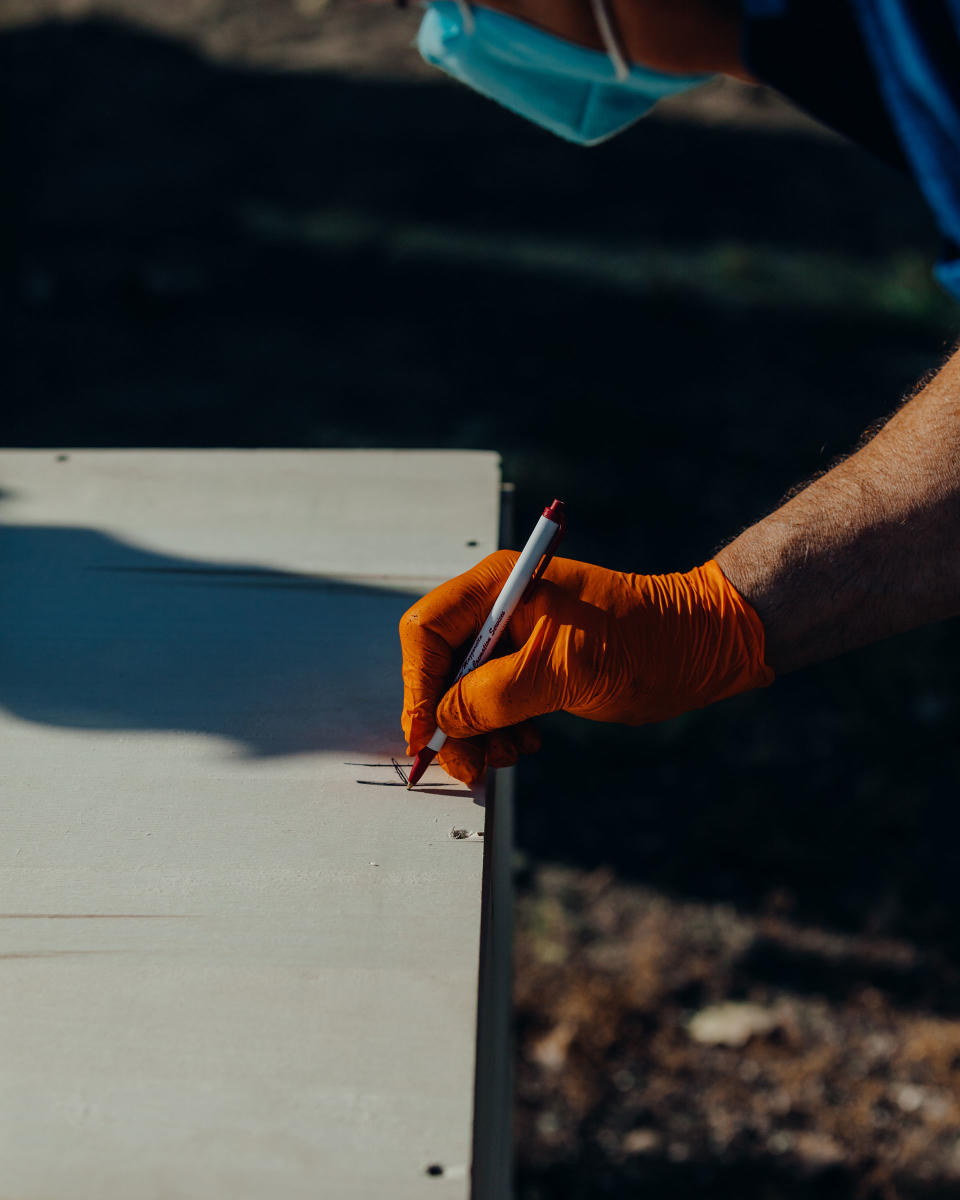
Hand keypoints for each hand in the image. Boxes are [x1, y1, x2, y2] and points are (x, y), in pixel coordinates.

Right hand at [399, 551, 773, 784]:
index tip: (426, 734)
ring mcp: (517, 638)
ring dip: (477, 732)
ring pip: (465, 692)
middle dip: (449, 719)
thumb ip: (494, 695)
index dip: (418, 685)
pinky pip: (494, 703)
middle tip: (468, 765)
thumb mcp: (563, 670)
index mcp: (501, 586)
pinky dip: (500, 731)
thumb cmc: (644, 640)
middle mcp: (501, 607)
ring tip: (509, 755)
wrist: (704, 646)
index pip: (427, 630)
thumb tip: (442, 721)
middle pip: (441, 666)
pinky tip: (526, 743)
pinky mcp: (535, 666)